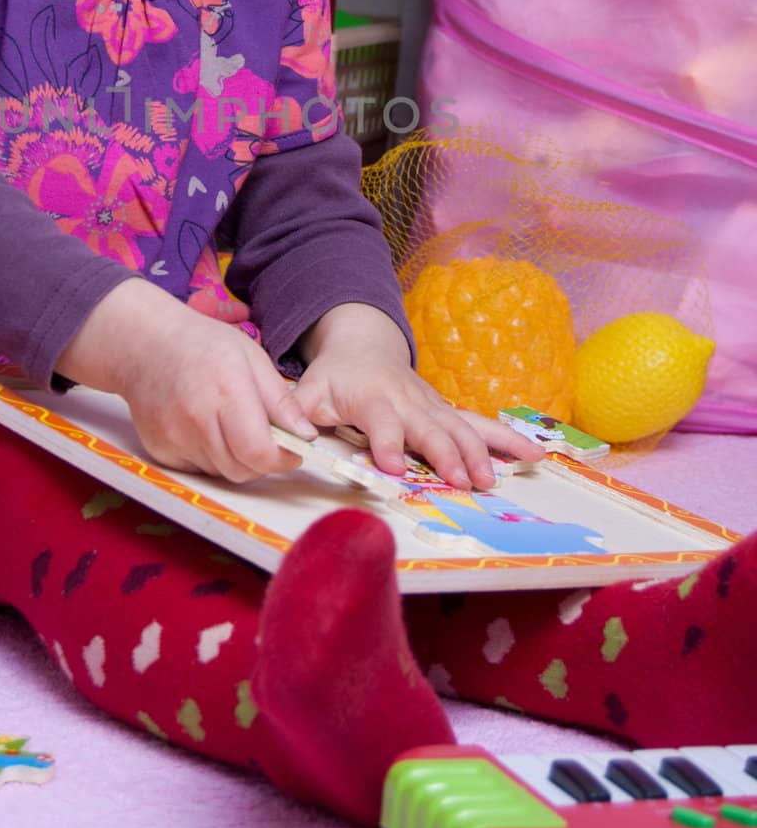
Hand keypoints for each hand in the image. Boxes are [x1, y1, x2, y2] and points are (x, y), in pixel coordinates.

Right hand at [56, 277, 316, 481]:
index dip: (282, 458)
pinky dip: (211, 457)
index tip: (292, 449)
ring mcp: (173, 437)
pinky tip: (206, 428)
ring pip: (221, 472)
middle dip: (261, 460)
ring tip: (232, 426)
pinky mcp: (159, 450)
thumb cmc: (202, 344)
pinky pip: (198, 469)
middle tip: (265, 438)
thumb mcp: (251, 357)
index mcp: (226, 391)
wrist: (143, 344)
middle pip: (242, 469)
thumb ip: (280, 400)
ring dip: (236, 459)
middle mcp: (196, 419)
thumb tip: (307, 436)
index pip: (259, 452)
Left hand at [293, 303, 544, 489]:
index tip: (395, 469)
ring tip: (492, 480)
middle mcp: (407, 400)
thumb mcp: (307, 390)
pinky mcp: (447, 412)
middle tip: (463, 483)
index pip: (382, 421)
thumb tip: (291, 437)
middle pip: (431, 427)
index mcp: (371, 397)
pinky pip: (480, 425)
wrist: (363, 344)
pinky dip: (508, 440)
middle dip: (447, 454)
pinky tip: (536, 456)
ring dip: (479, 453)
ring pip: (460, 428)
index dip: (388, 444)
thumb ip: (296, 414)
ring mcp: (432, 406)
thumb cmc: (332, 377)